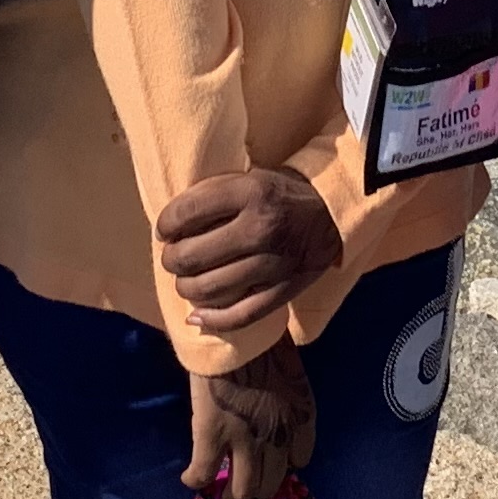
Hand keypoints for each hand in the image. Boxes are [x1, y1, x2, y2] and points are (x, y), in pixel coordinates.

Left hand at [155, 168, 345, 338]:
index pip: (187, 212)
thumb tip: (169, 226)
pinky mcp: (284, 290)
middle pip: (191, 256)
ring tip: (187, 280)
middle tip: (174, 256)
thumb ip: (211, 194)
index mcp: (251, 193)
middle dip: (171, 259)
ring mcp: (274, 264)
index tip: (165, 230)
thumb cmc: (279, 193)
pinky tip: (196, 316)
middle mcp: (261, 229)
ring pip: (209, 289)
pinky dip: (212, 320)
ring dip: (186, 288)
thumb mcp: (248, 178)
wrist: (332, 213)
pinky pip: (240, 316)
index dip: (165, 224)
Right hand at [185, 342, 317, 498]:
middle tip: (244, 479)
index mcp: (302, 415)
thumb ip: (285, 398)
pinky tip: (191, 478)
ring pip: (242, 490)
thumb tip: (270, 411)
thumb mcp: (289, 371)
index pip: (300, 458)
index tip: (271, 456)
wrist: (232, 327)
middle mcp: (279, 434)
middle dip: (258, 485)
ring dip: (232, 495)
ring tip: (221, 491)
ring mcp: (245, 438)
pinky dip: (196, 480)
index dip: (283, 460)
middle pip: (272, 482)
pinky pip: (204, 473)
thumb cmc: (261, 337)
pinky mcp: (212, 435)